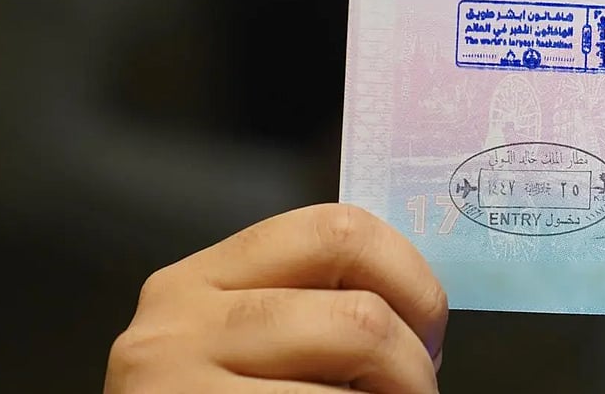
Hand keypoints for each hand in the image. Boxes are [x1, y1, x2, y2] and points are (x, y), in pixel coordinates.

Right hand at [104, 204, 447, 392]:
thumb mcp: (246, 341)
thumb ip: (307, 307)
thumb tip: (418, 305)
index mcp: (203, 277)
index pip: (336, 228)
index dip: (411, 276)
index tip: (430, 325)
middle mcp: (179, 317)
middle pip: (357, 314)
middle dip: (414, 360)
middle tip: (420, 388)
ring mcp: (174, 380)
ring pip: (349, 366)